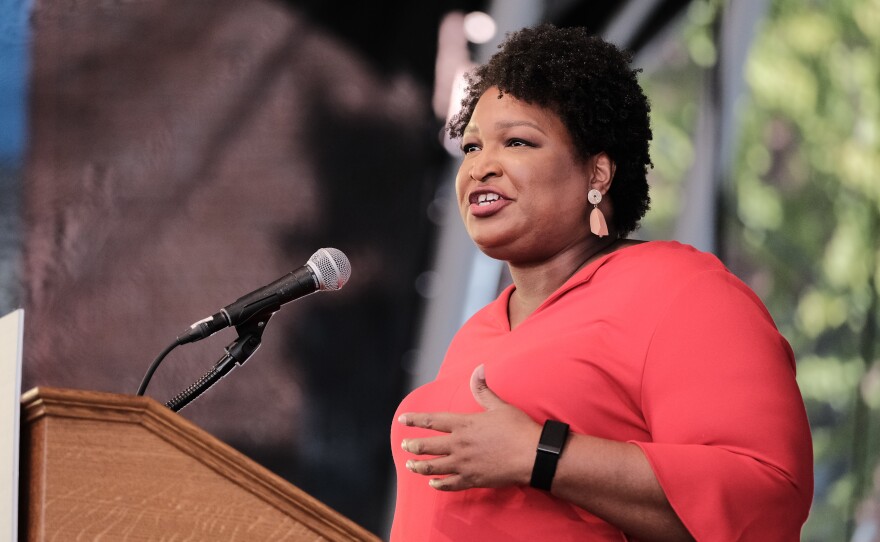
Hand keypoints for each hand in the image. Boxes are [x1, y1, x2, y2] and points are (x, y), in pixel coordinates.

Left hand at [398, 364, 541, 490]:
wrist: (532, 455)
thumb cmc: (518, 428)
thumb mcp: (499, 406)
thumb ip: (483, 390)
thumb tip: (478, 369)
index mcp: (464, 424)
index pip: (432, 420)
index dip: (415, 420)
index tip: (402, 419)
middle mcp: (459, 444)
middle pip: (428, 446)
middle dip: (413, 445)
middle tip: (404, 445)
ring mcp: (464, 464)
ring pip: (434, 467)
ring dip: (419, 466)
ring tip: (410, 465)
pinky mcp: (473, 479)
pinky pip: (450, 484)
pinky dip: (439, 484)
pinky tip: (432, 483)